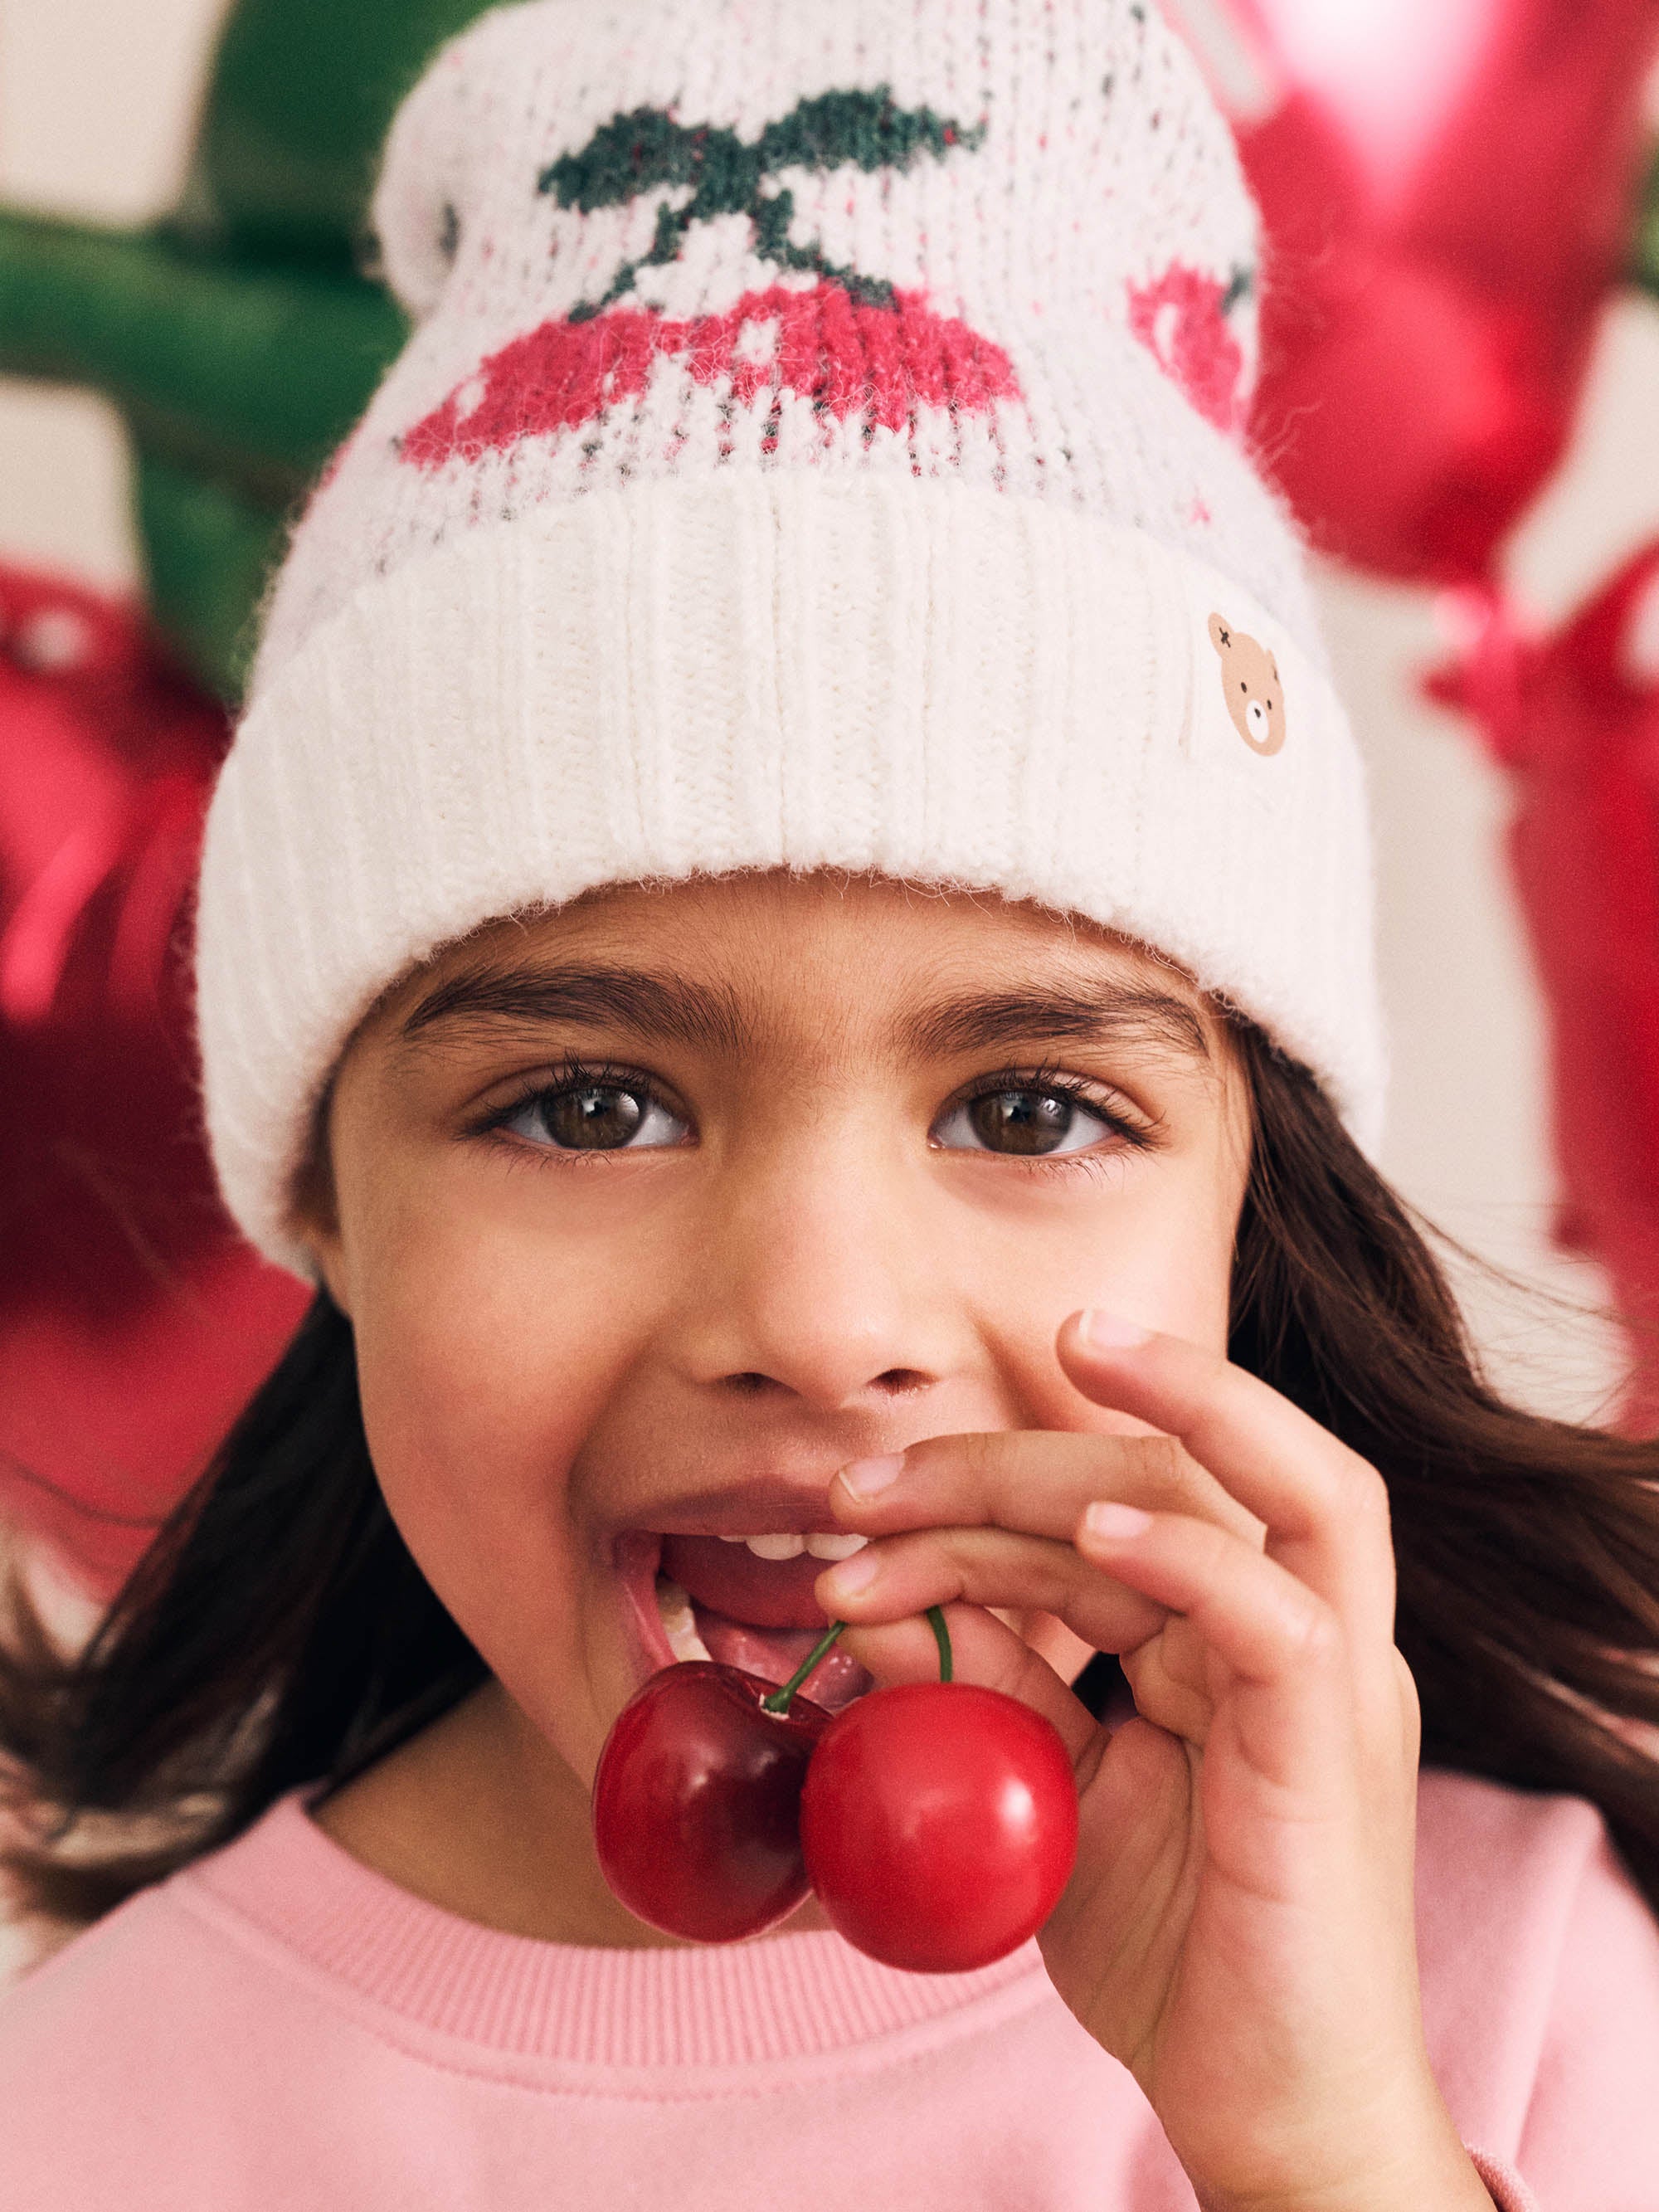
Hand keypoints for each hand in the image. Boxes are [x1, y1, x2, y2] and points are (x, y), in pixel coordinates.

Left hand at [813, 1313, 1495, 2211]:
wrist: (1272, 2119)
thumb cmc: (1180, 1956)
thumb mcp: (1049, 1795)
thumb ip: (988, 1687)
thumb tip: (872, 1597)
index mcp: (1237, 1634)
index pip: (1111, 1508)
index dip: (974, 1487)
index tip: (847, 1505)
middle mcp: (1304, 1632)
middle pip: (1180, 1472)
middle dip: (1008, 1457)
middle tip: (859, 1486)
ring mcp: (1336, 1687)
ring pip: (1271, 1495)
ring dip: (1136, 1429)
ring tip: (1014, 1396)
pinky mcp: (1334, 1758)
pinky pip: (1282, 1623)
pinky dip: (1191, 1560)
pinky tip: (1093, 1541)